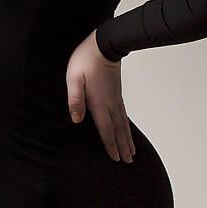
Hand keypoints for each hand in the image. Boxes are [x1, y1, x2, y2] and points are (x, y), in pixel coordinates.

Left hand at [65, 31, 135, 161]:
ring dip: (127, 139)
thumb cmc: (85, 60)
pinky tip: (127, 130)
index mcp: (99, 103)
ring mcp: (116, 99)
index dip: (110, 145)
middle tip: (128, 162)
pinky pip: (124, 115)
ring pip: (123, 124)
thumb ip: (75, 99)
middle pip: (118, 130)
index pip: (105, 129)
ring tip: (132, 152)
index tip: (115, 158)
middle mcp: (110, 104)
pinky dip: (127, 126)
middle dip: (122, 147)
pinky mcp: (117, 94)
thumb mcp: (74, 78)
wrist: (104, 45)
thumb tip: (76, 119)